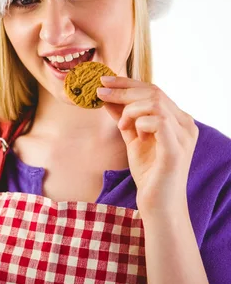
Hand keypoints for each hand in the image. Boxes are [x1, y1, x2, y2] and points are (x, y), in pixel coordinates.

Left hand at [96, 76, 198, 214]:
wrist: (157, 203)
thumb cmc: (149, 172)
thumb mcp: (133, 139)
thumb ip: (123, 118)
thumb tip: (106, 97)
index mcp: (177, 119)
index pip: (153, 90)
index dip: (127, 82)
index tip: (103, 80)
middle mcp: (185, 124)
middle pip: (154, 92)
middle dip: (122, 89)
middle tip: (99, 91)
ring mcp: (184, 136)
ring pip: (155, 103)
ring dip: (130, 109)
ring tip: (121, 125)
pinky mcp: (176, 149)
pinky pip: (158, 121)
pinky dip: (140, 122)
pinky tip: (132, 132)